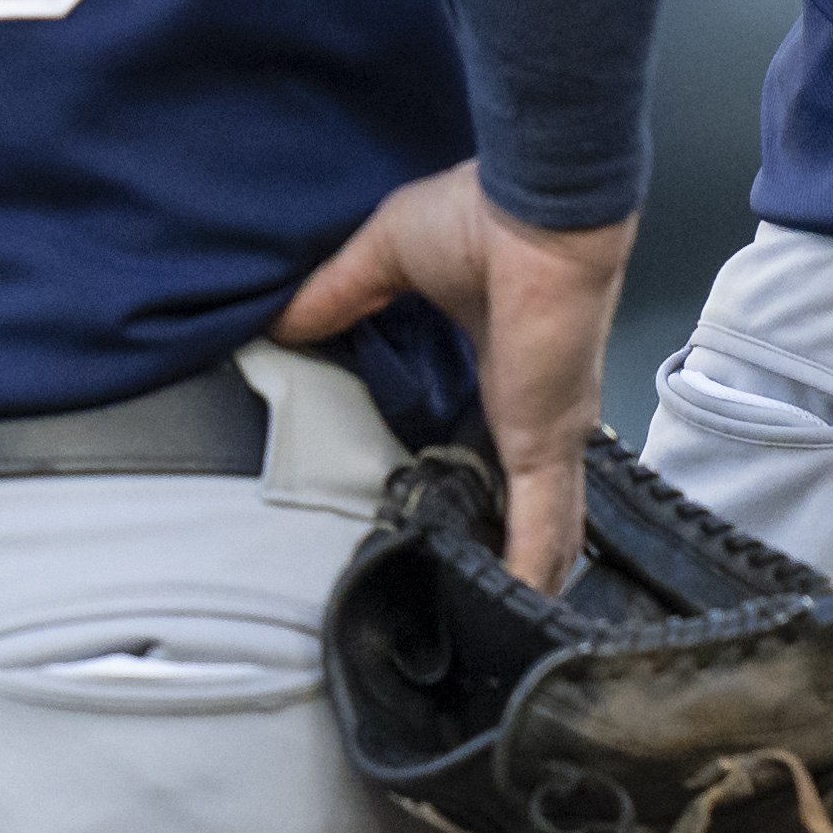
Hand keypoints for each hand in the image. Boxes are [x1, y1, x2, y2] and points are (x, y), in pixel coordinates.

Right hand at [283, 163, 629, 589]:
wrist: (537, 203)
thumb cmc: (483, 211)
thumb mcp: (389, 257)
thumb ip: (340, 295)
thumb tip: (285, 321)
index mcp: (506, 371)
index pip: (498, 447)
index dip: (484, 488)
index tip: (456, 523)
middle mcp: (538, 413)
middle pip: (529, 504)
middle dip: (512, 552)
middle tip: (481, 599)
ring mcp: (547, 433)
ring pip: (544, 529)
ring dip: (526, 577)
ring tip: (506, 629)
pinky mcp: (544, 443)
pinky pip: (540, 525)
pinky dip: (532, 572)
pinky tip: (526, 615)